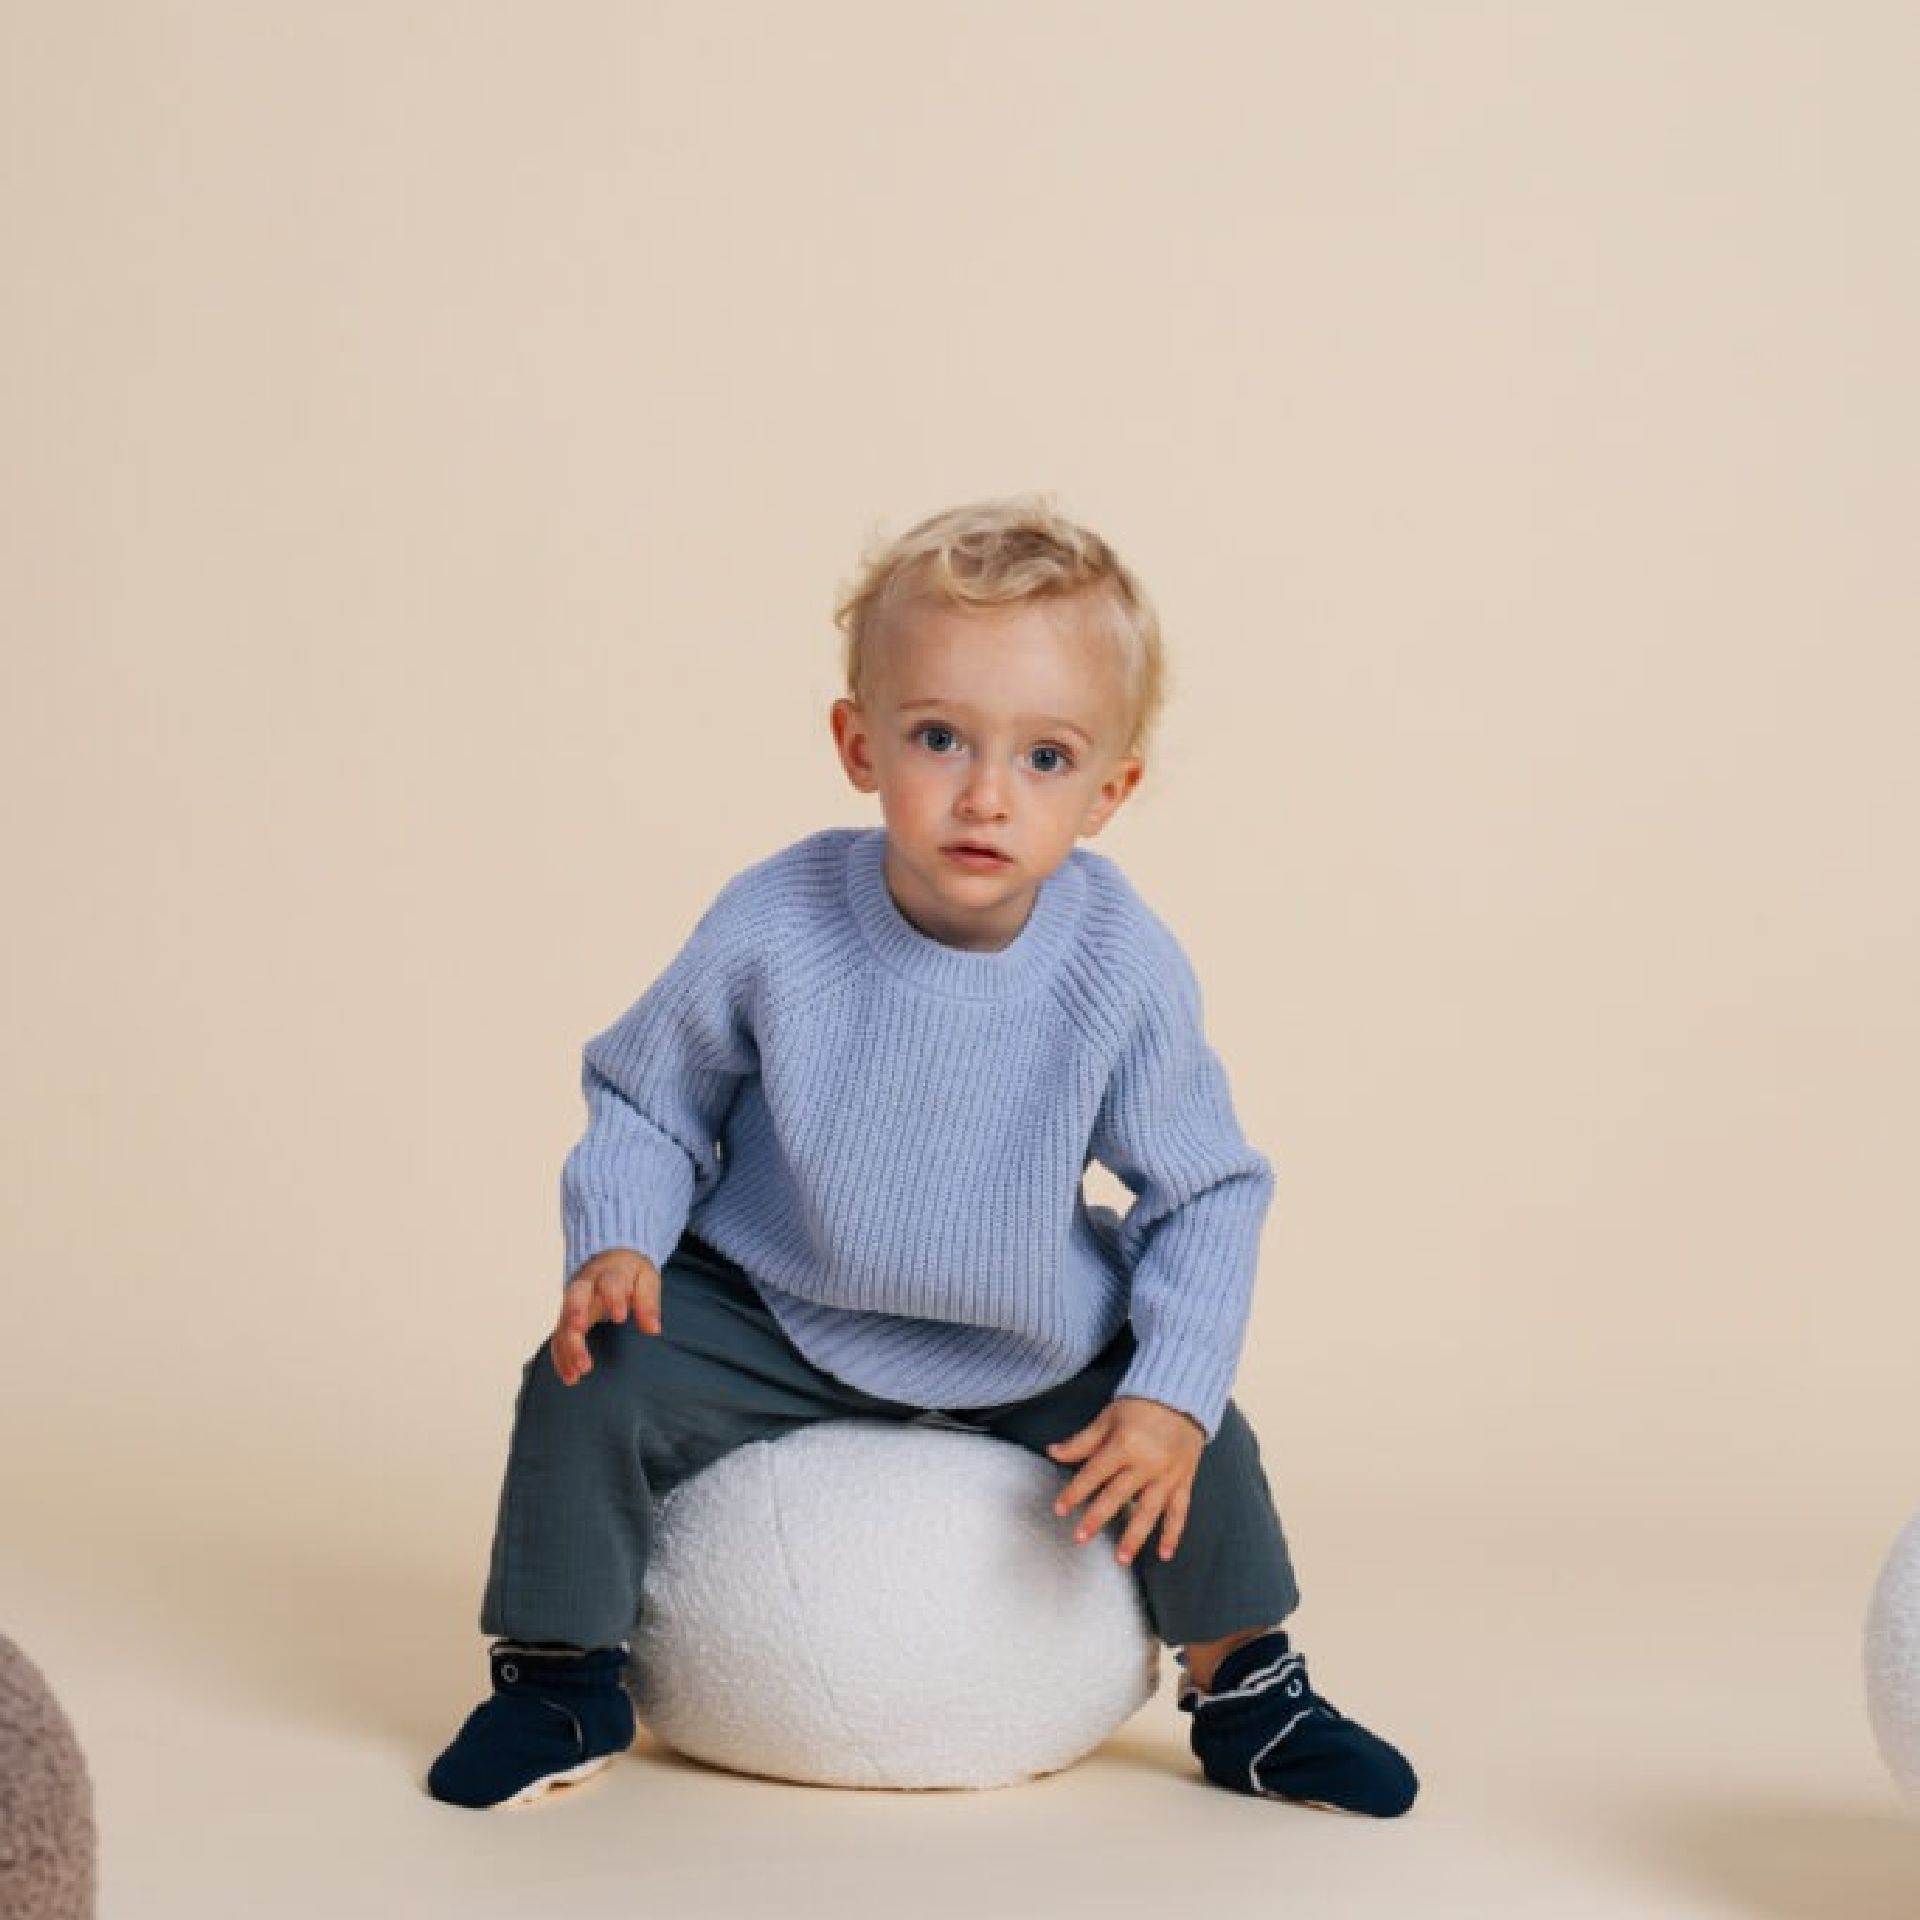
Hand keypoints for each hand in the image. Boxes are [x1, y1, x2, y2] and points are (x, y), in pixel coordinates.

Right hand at [549, 1249, 662, 1385]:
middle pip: (575, 1297)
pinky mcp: (565, 1316)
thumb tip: (653, 1328)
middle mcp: (586, 1285)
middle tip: (579, 1334)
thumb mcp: (646, 1280)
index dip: (613, 1298)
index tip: (620, 1317)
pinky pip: (558, 1336)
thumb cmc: (630, 1273)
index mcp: (610, 1272)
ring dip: (567, 1345)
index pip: (610, 1282)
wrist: (610, 1258)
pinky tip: (570, 1376)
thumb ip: (648, 1303)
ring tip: (578, 1371)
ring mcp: (572, 1301)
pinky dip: (562, 1357)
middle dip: (575, 1315)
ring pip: (562, 1320)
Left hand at [1045, 1395, 1205, 1566]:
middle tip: (1079, 1539)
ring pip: (1149, 1511)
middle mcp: (1146, 1464)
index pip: (1093, 1474)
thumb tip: (1052, 1452)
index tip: (1059, 1510)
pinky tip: (1165, 1554)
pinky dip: (1173, 1534)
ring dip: (1135, 1537)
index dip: (1075, 1492)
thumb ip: (1082, 1441)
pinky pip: (1180, 1512)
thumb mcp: (1108, 1418)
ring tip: (1121, 1559)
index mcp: (1124, 1445)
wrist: (1182, 1398)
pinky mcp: (1184, 1481)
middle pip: (1118, 1496)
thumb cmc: (1140, 1406)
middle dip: (1097, 1518)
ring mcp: (1167, 1475)